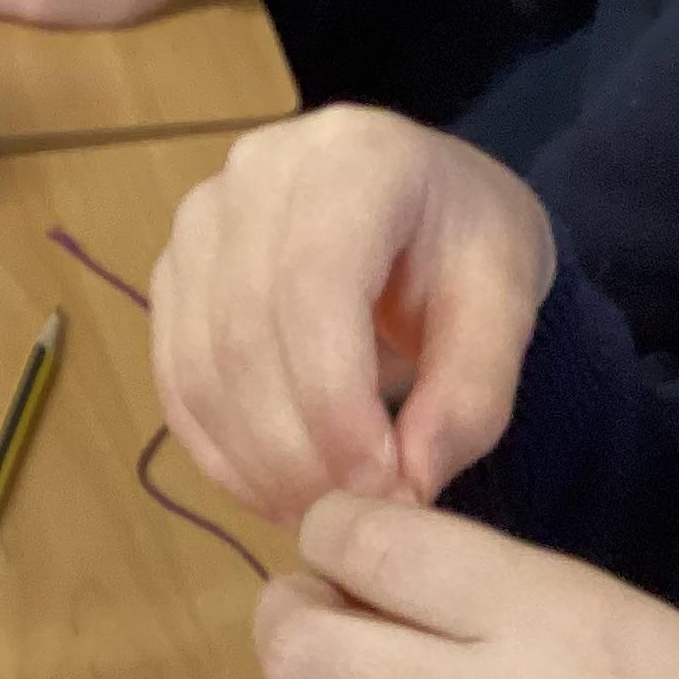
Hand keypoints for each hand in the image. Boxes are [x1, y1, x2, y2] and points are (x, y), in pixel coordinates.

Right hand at [150, 107, 554, 525]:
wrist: (425, 204)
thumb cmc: (470, 246)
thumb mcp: (505, 308)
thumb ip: (470, 397)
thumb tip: (405, 491)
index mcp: (352, 157)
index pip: (311, 289)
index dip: (335, 404)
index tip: (384, 487)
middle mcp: (255, 174)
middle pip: (244, 336)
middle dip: (297, 451)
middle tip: (354, 520)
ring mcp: (199, 223)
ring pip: (199, 369)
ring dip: (255, 466)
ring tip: (322, 517)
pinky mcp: (174, 277)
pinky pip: (176, 384)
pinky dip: (222, 455)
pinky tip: (277, 495)